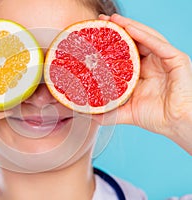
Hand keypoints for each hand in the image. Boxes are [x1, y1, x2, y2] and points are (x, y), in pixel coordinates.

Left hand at [97, 14, 191, 153]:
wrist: (174, 125)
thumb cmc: (154, 117)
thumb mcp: (124, 111)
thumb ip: (107, 111)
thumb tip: (86, 113)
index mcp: (140, 72)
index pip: (124, 51)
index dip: (110, 42)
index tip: (94, 34)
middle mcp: (152, 63)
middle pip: (134, 40)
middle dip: (118, 29)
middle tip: (101, 21)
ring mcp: (164, 60)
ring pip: (146, 37)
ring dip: (129, 26)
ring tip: (113, 20)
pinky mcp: (176, 60)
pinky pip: (159, 44)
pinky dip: (144, 35)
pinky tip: (129, 28)